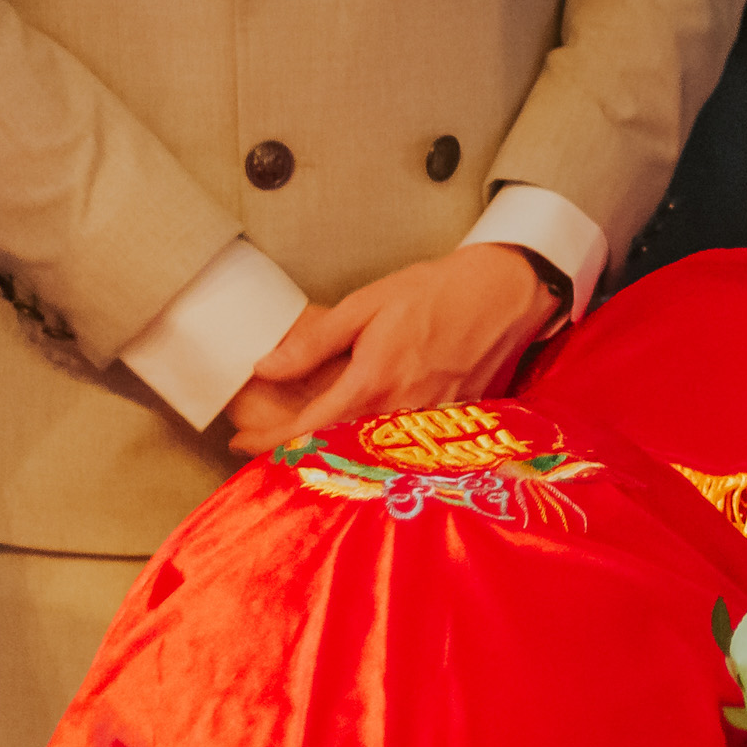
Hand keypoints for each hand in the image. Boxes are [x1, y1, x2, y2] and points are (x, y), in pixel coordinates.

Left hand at [237, 247, 549, 452]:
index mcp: (374, 380)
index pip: (309, 428)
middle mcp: (400, 411)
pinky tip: (362, 434)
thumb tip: (268, 366)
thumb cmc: (439, 292)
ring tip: (307, 441)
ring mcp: (427, 424)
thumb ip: (315, 341)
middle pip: (335, 449)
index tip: (243, 441)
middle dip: (297, 451)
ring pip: (368, 454)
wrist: (503, 294)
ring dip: (334, 452)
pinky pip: (401, 447)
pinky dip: (373, 447)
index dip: (269, 441)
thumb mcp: (367, 304)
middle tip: (265, 444)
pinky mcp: (449, 426)